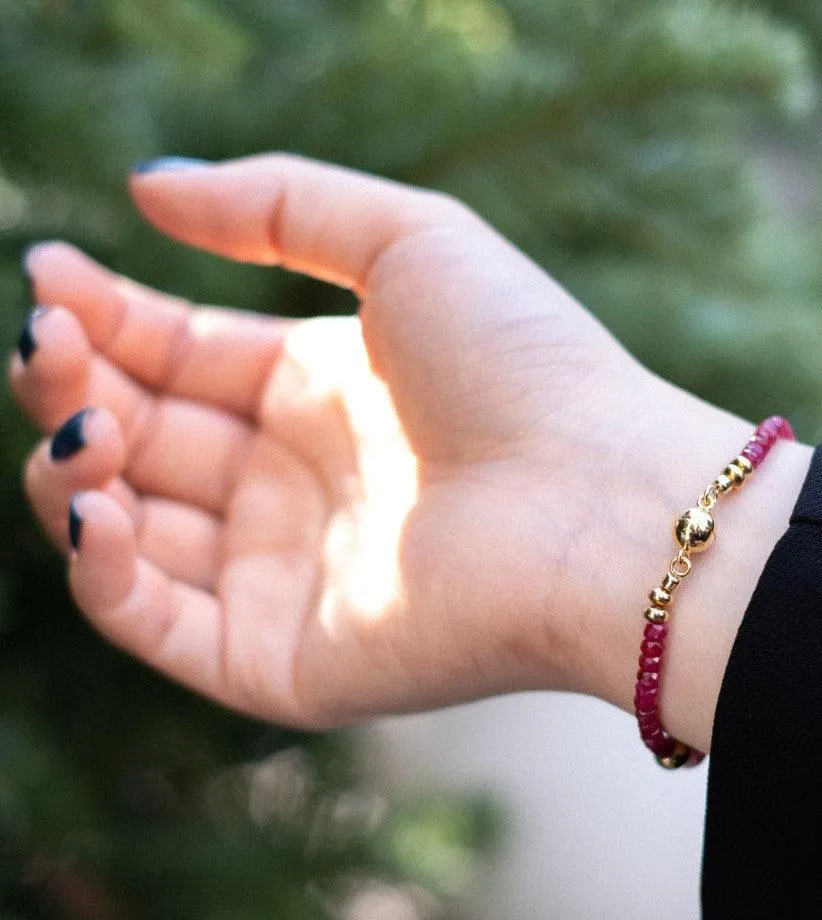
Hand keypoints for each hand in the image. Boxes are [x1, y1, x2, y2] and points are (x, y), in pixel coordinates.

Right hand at [11, 155, 809, 745]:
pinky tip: (96, 505)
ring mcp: (287, 579)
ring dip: (76, 475)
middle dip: (77, 388)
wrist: (600, 504)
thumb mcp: (408, 241)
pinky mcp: (286, 663)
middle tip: (46, 343)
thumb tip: (147, 187)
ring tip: (82, 422)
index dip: (107, 319)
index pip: (180, 358)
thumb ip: (279, 203)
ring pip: (132, 537)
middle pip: (144, 442)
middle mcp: (296, 488)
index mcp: (320, 394)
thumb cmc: (523, 367)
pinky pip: (159, 625)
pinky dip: (103, 574)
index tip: (47, 274)